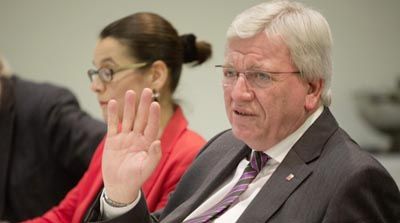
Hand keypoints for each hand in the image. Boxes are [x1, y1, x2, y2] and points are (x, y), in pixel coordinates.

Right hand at [102, 88, 160, 203]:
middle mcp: (137, 138)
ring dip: (129, 106)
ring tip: (130, 92)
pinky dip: (113, 114)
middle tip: (147, 90)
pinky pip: (113, 125)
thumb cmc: (136, 178)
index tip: (155, 103)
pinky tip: (114, 103)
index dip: (153, 115)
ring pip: (128, 118)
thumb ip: (154, 156)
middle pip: (141, 118)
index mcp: (147, 143)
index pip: (152, 126)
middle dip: (143, 104)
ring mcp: (125, 137)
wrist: (119, 186)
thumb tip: (158, 142)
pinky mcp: (113, 140)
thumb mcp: (147, 169)